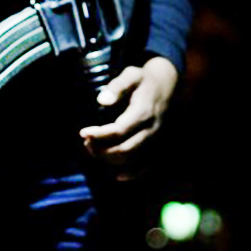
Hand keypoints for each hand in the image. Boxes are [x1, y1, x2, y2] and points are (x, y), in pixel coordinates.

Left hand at [79, 56, 178, 179]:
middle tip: (86, 142)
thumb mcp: (131, 75)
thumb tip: (101, 100)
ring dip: (111, 159)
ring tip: (94, 149)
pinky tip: (117, 176)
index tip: (83, 132)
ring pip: (133, 159)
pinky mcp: (158, 145)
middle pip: (125, 149)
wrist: (167, 85)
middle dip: (102, 150)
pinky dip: (133, 174)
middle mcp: (152, 129)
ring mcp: (156, 140)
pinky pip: (147, 166)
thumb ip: (117, 86)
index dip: (100, 134)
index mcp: (144, 112)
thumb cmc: (144, 80)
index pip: (119, 130)